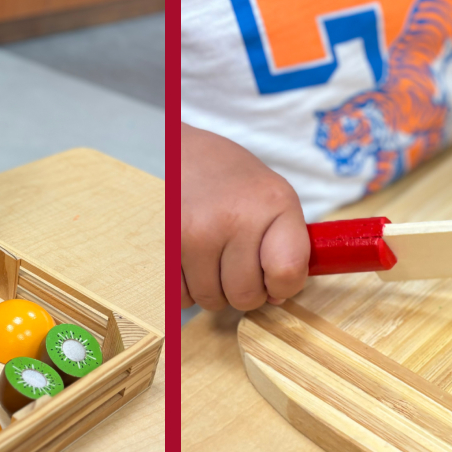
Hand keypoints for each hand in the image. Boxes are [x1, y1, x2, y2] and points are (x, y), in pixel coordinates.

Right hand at [182, 123, 309, 310]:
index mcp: (273, 203)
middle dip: (244, 289)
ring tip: (211, 255)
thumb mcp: (274, 198)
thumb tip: (277, 298)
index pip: (286, 272)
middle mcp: (234, 217)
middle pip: (246, 295)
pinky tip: (189, 258)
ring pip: (211, 300)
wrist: (179, 151)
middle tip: (236, 261)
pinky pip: (180, 295)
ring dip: (213, 289)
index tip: (273, 275)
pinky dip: (185, 287)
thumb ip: (286, 247)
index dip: (283, 285)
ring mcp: (195, 232)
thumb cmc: (232, 179)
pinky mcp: (164, 244)